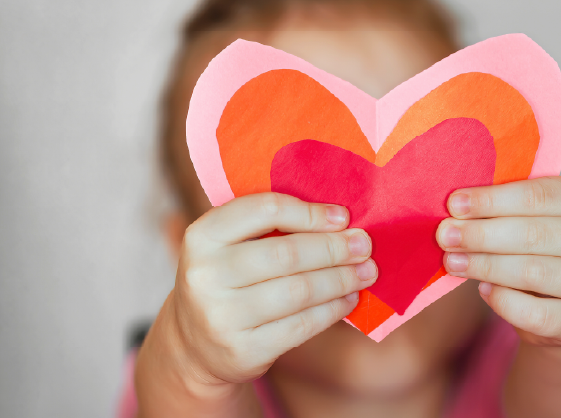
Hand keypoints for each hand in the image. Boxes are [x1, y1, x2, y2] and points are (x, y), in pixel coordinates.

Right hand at [170, 193, 375, 385]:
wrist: (194, 345)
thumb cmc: (227, 280)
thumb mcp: (229, 245)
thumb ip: (271, 227)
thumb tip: (340, 221)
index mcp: (202, 235)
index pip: (264, 210)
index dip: (310, 213)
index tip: (343, 217)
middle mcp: (205, 275)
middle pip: (287, 253)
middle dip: (334, 249)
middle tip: (365, 245)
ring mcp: (222, 316)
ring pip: (299, 291)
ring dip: (341, 279)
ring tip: (366, 272)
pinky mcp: (243, 350)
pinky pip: (302, 325)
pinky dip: (333, 309)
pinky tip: (348, 299)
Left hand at [437, 177, 560, 346]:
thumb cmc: (538, 248)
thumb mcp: (529, 218)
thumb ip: (502, 209)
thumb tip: (454, 209)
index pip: (539, 195)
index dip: (493, 199)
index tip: (454, 204)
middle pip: (534, 234)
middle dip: (482, 234)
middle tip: (445, 235)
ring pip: (534, 272)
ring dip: (485, 265)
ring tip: (452, 261)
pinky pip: (536, 313)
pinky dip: (503, 300)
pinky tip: (483, 289)